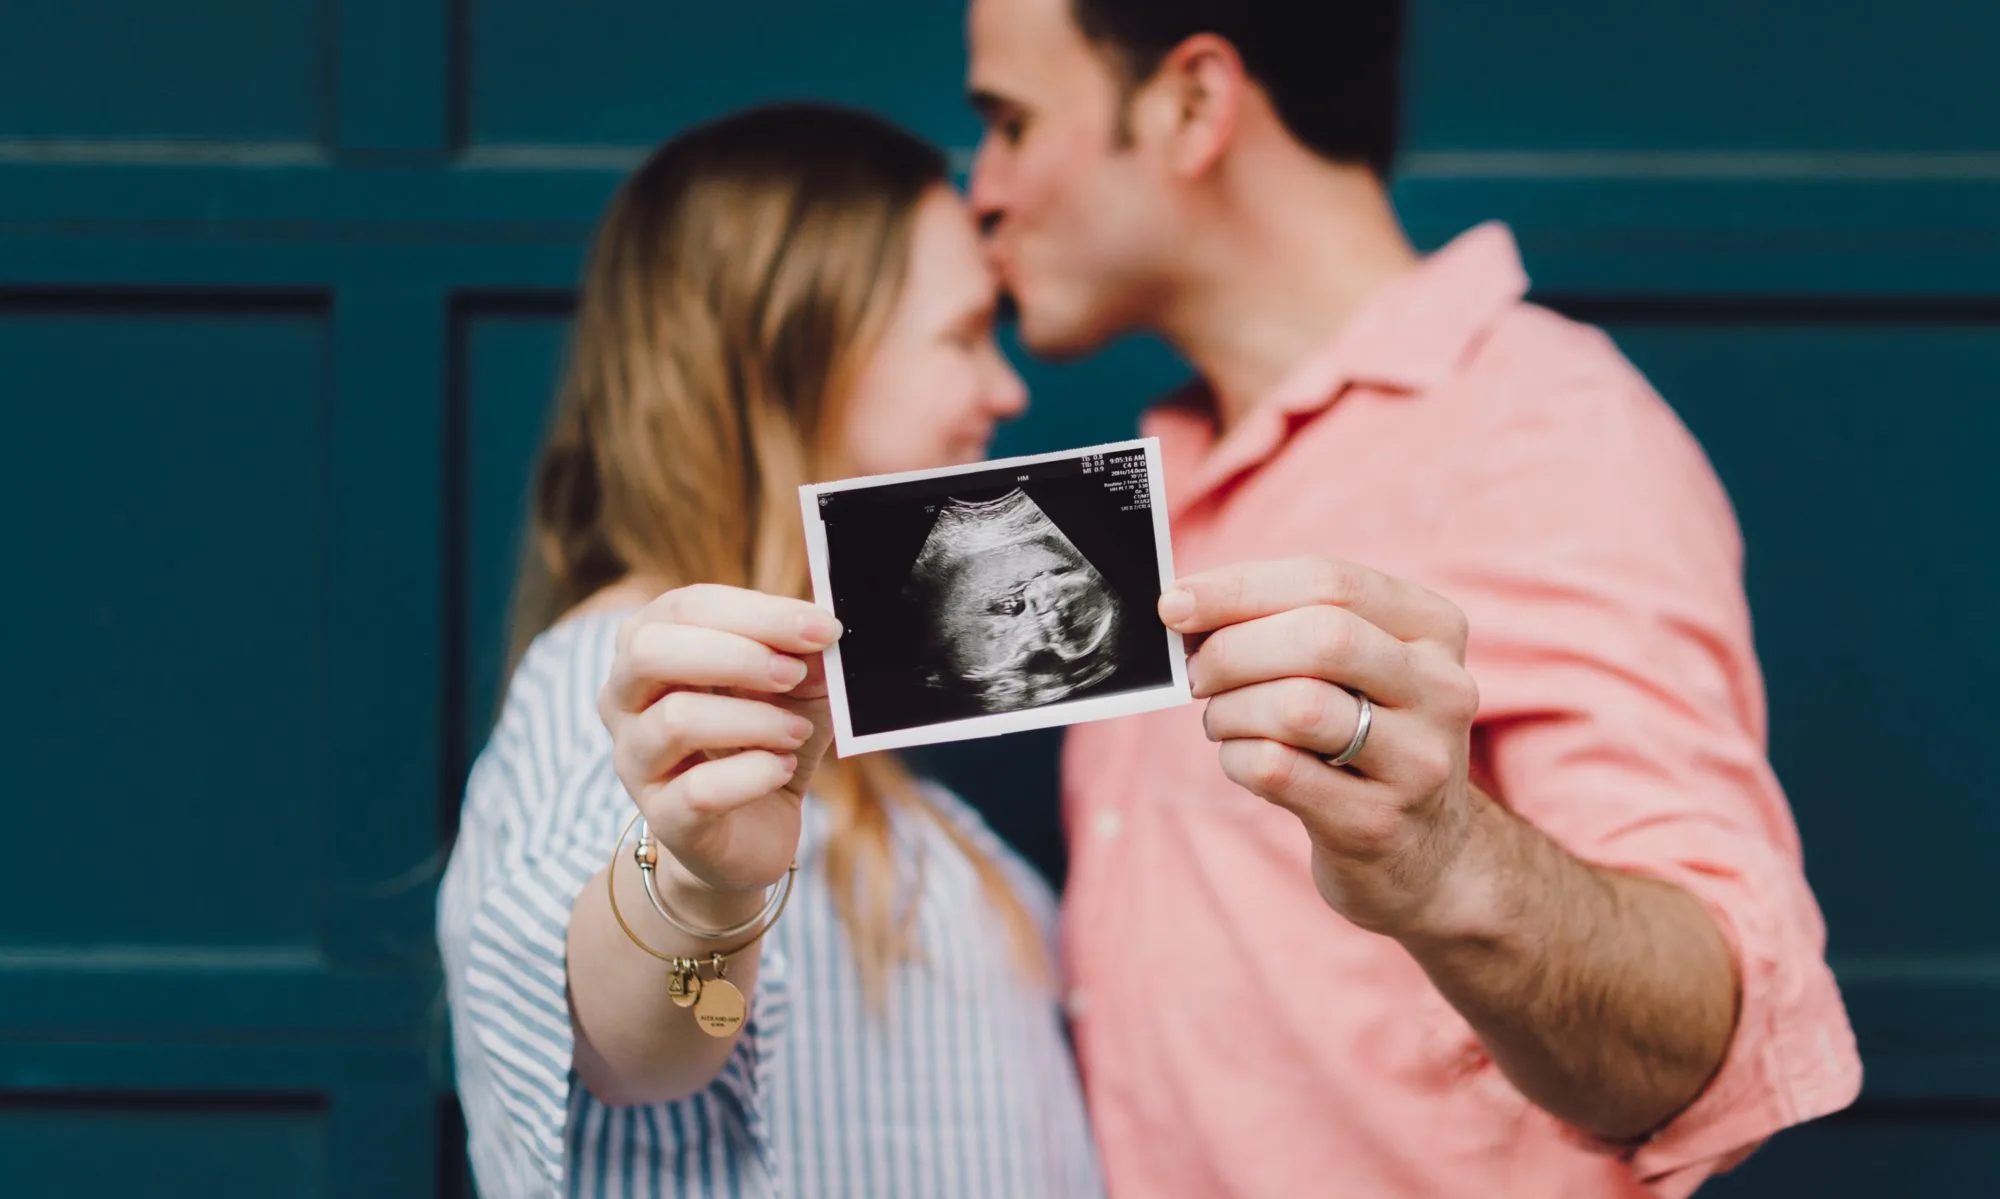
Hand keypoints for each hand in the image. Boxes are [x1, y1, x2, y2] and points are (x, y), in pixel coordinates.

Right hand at [598, 585, 842, 912]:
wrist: (752, 832)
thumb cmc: (764, 740)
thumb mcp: (795, 688)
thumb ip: (805, 654)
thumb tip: (822, 629)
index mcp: (650, 648)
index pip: (686, 607)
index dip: (757, 612)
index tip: (821, 628)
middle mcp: (624, 699)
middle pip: (651, 651)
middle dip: (737, 655)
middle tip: (793, 674)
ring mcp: (635, 761)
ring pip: (676, 720)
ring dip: (754, 720)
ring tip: (796, 732)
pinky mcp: (663, 817)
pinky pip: (699, 790)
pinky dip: (753, 774)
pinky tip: (782, 769)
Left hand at [1161, 557, 1481, 936]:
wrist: (1425, 855)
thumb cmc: (1366, 738)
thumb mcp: (1358, 669)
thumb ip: (1288, 623)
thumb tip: (1186, 606)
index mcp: (1435, 630)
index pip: (1330, 582)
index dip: (1240, 588)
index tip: (1176, 603)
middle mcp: (1442, 690)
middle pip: (1320, 638)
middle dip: (1233, 650)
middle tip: (1195, 673)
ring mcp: (1418, 762)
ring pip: (1297, 706)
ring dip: (1231, 709)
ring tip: (1222, 720)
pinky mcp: (1377, 822)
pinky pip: (1278, 770)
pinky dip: (1236, 757)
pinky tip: (1241, 759)